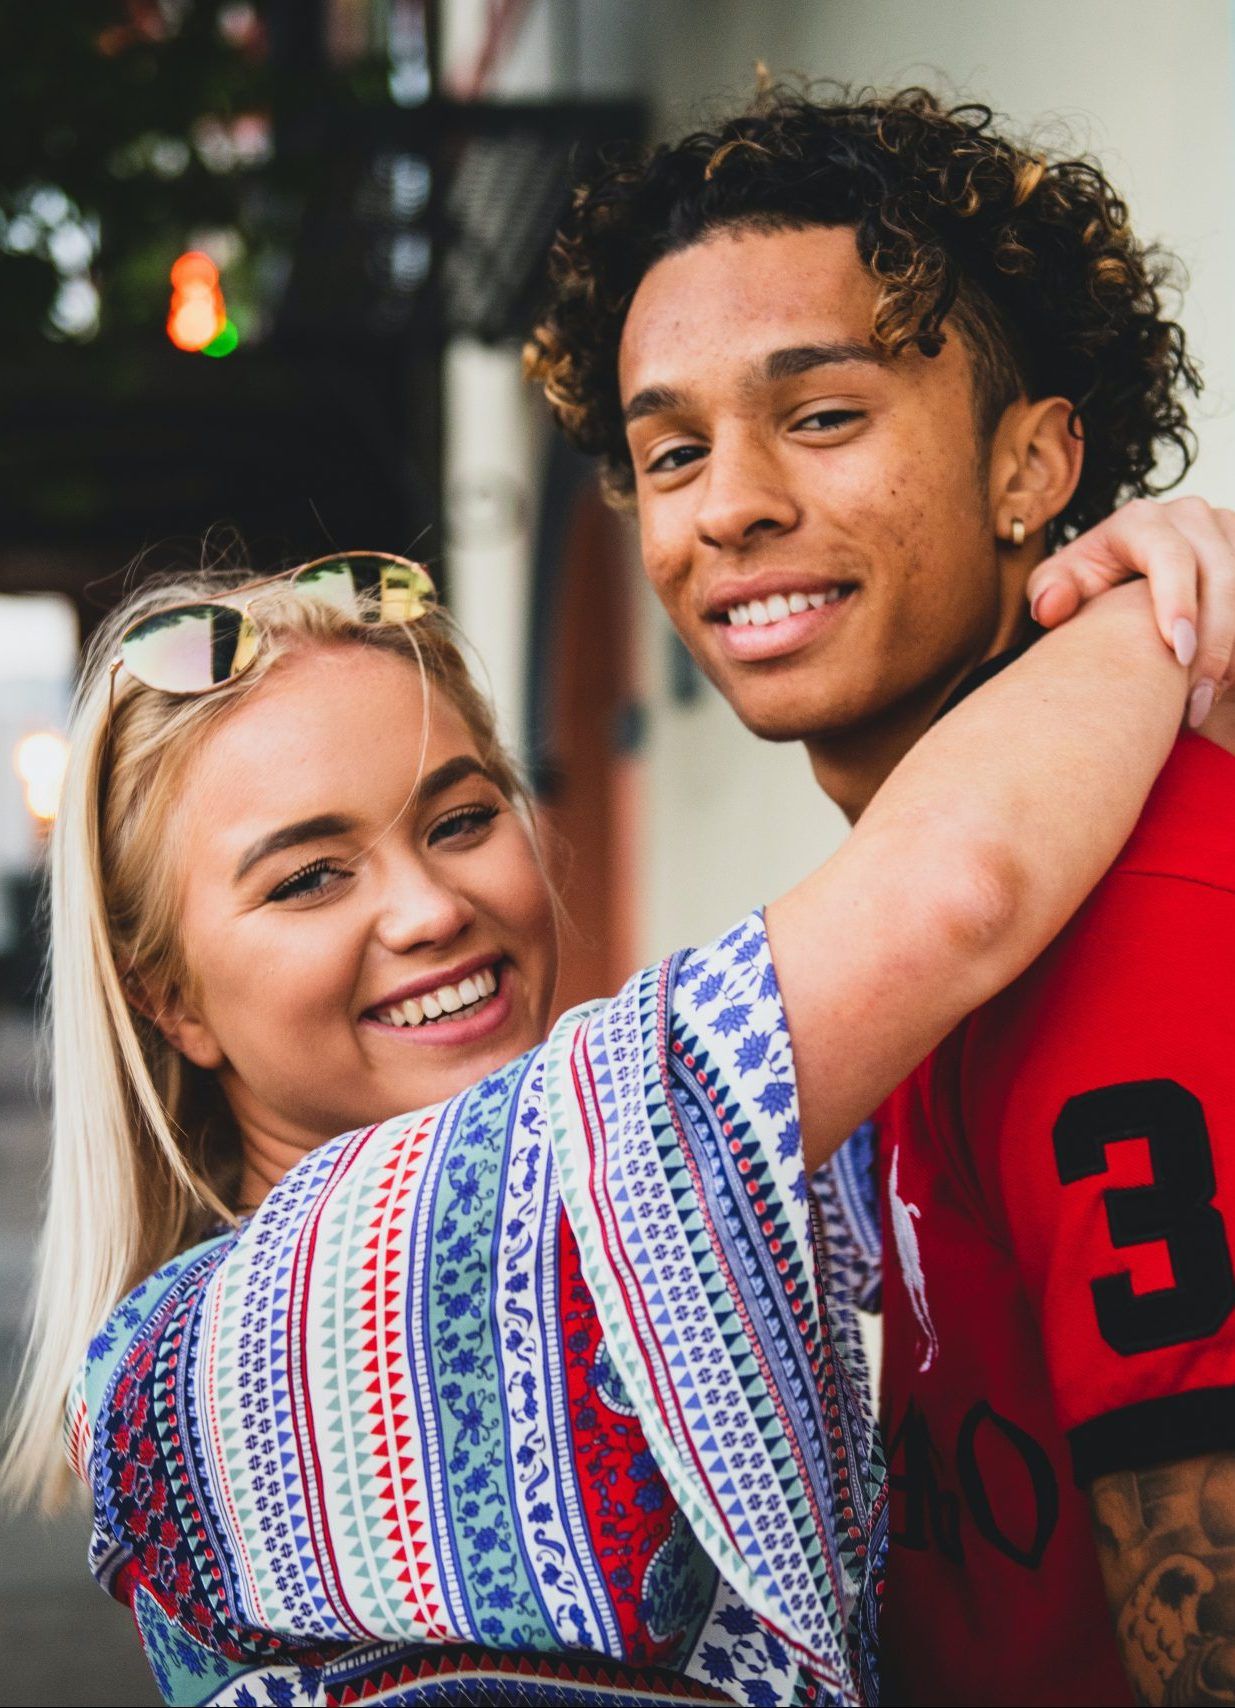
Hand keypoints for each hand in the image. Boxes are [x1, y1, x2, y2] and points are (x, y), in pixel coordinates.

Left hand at [1026, 497, 1234, 727]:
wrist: (1126, 575)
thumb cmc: (1090, 582)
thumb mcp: (1061, 584)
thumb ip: (1050, 591)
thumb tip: (1050, 607)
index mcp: (1140, 521)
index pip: (1169, 555)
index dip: (1178, 602)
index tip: (1178, 653)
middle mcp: (1189, 516)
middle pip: (1220, 575)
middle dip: (1213, 642)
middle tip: (1193, 700)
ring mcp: (1225, 530)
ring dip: (1231, 651)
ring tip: (1203, 701)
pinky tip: (1220, 684)